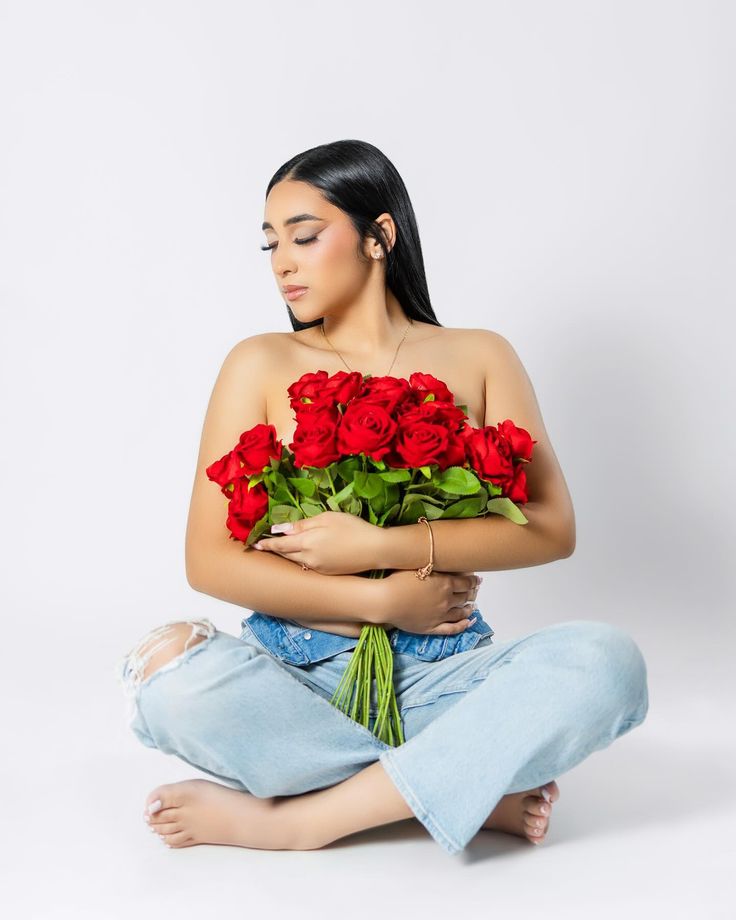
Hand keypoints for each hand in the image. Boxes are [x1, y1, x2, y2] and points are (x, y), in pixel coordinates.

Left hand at [251, 510, 383, 575]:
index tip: (255, 544)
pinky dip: (301, 560)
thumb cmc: (352, 528)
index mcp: (306, 543)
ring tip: (282, 549)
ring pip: (296, 561)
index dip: (267, 543)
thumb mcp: (327, 518)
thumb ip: (302, 525)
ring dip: (287, 555)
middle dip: (274, 549)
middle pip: (285, 554)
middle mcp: (308, 559)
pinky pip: (308, 566)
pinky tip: (303, 555)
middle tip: (264, 546)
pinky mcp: (327, 573)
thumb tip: (279, 529)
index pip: (280, 544)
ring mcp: (317, 568)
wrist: (375, 550)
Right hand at [376, 569, 481, 634]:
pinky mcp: (432, 627)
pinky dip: (462, 626)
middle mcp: (446, 599)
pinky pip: (451, 629)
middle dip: (470, 593)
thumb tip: (444, 563)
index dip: (472, 581)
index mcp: (444, 583)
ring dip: (468, 609)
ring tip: (472, 607)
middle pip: (464, 597)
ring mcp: (441, 615)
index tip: (477, 580)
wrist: (386, 600)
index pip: (465, 582)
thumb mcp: (417, 566)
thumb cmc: (398, 579)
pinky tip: (467, 623)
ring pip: (460, 613)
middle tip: (474, 592)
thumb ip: (433, 566)